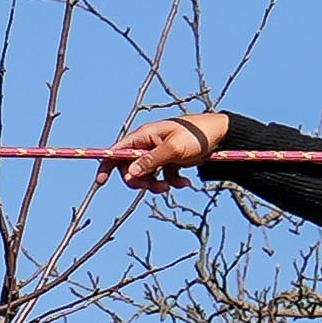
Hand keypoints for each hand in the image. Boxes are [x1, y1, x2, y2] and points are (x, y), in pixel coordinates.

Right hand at [105, 111, 224, 188]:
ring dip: (156, 184)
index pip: (117, 150)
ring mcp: (159, 154)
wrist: (219, 135)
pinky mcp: (171, 162)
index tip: (101, 181)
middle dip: (140, 181)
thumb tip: (129, 173)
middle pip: (130, 168)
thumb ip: (150, 161)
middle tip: (156, 186)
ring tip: (172, 186)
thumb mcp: (173, 149)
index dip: (107, 165)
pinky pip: (163, 177)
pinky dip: (172, 183)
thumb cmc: (196, 136)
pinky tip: (186, 183)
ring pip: (147, 175)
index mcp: (144, 136)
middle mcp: (148, 145)